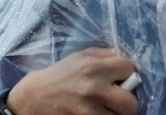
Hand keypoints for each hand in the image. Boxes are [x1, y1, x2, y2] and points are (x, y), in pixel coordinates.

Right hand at [6, 47, 139, 114]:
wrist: (33, 97)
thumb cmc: (59, 75)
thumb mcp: (79, 57)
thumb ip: (103, 56)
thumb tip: (126, 61)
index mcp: (94, 68)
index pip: (129, 69)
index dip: (127, 73)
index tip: (121, 78)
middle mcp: (94, 89)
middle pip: (132, 103)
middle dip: (127, 102)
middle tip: (117, 101)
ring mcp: (89, 111)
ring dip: (114, 114)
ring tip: (104, 108)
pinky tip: (94, 113)